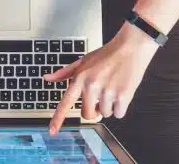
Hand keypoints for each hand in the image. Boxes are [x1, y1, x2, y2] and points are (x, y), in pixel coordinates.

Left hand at [45, 22, 159, 132]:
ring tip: (112, 88)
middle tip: (100, 98)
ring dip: (109, 106)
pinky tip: (121, 92)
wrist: (130, 47)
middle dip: (94, 111)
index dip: (58, 118)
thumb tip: (47, 78)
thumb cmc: (107, 54)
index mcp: (80, 78)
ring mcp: (107, 91)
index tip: (52, 131)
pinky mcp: (122, 95)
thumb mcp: (83, 61)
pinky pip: (118, 114)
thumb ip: (64, 73)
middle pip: (87, 114)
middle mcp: (91, 86)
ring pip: (105, 114)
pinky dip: (121, 107)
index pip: (66, 102)